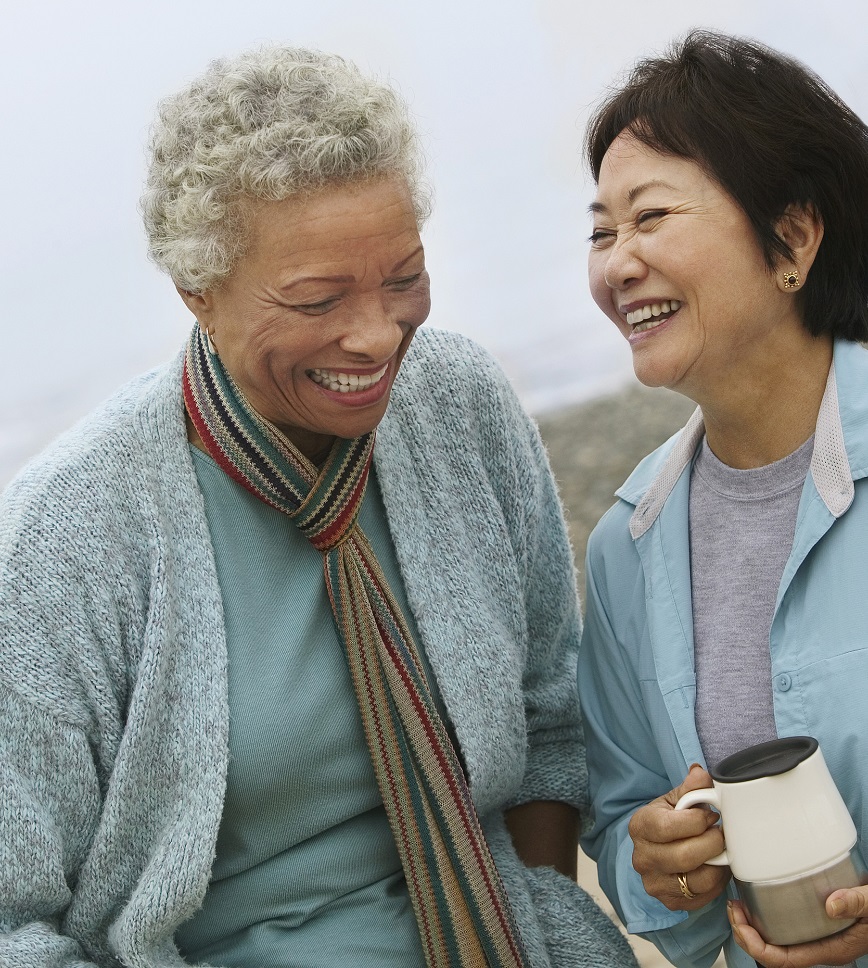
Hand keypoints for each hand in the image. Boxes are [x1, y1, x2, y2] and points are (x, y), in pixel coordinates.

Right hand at [628, 764, 729, 910]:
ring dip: (718, 864)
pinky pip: (703, 897)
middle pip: (684, 856)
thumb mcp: (674, 800)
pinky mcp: (670, 902)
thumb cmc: (667, 821)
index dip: (697, 821)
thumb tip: (701, 774)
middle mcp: (642, 858)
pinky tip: (715, 866)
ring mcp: (654, 883)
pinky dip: (716, 882)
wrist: (656, 849)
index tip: (711, 816)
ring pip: (698, 880)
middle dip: (712, 843)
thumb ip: (690, 788)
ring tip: (720, 850)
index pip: (668, 827)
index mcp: (640, 826)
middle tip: (721, 834)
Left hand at [729, 888, 867, 965]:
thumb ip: (857, 903)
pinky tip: (757, 900)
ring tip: (738, 904)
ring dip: (752, 926)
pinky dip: (765, 918)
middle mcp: (820, 946)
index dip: (757, 947)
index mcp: (830, 948)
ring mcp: (817, 937)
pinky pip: (785, 930)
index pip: (784, 960)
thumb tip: (830, 905)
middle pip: (774, 953)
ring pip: (777, 942)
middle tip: (733, 908)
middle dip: (746, 934)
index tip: (741, 925)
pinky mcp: (816, 925)